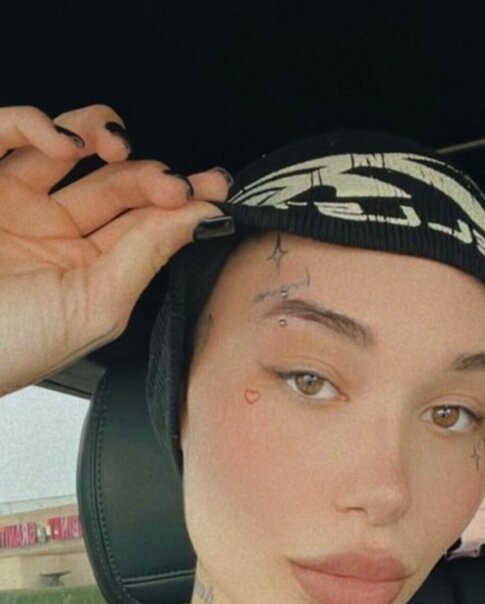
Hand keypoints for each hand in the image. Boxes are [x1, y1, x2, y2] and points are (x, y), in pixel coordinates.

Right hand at [0, 103, 230, 395]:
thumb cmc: (7, 347)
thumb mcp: (94, 308)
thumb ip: (146, 256)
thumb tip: (202, 219)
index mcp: (87, 271)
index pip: (144, 223)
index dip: (182, 202)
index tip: (213, 191)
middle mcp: (54, 232)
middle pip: (116, 181)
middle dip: (152, 174)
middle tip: (173, 181)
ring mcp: (15, 200)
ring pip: (68, 143)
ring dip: (102, 134)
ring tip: (120, 151)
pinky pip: (7, 132)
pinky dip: (39, 125)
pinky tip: (68, 146)